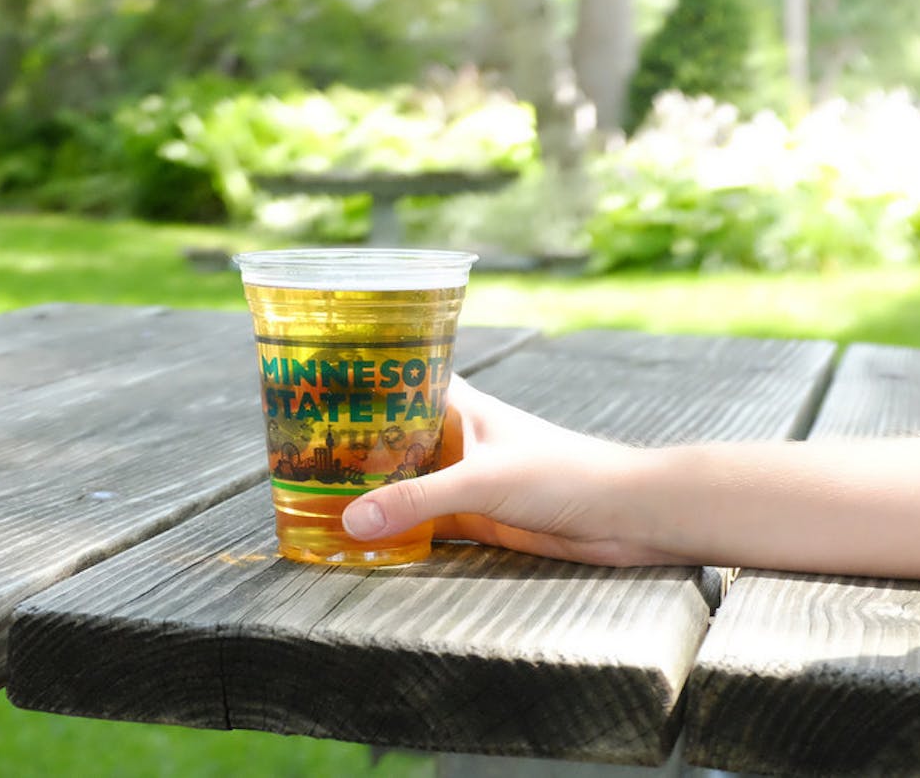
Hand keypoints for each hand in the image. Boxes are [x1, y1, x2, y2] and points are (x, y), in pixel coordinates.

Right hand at [342, 376, 684, 566]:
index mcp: (458, 406)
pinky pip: (422, 522)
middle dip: (352, 445)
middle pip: (391, 435)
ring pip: (403, 480)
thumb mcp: (482, 482)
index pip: (398, 380)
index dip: (360, 381)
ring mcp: (464, 478)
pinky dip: (395, 530)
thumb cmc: (564, 473)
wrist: (624, 515)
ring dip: (371, 490)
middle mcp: (455, 437)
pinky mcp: (475, 518)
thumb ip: (417, 500)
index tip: (311, 386)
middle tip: (295, 455)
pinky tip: (362, 539)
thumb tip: (352, 520)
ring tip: (314, 497)